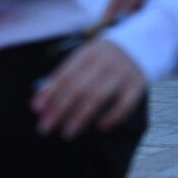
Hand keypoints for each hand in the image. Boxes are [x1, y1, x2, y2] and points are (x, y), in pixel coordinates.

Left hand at [31, 39, 146, 138]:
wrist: (140, 44)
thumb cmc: (101, 60)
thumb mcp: (82, 61)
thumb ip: (62, 78)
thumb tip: (40, 101)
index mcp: (85, 55)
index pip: (64, 76)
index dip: (50, 94)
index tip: (37, 111)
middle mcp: (102, 63)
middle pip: (78, 88)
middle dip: (60, 109)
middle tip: (46, 128)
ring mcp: (121, 74)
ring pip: (98, 97)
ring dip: (80, 116)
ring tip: (67, 133)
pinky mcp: (138, 85)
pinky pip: (125, 103)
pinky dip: (113, 116)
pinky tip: (100, 127)